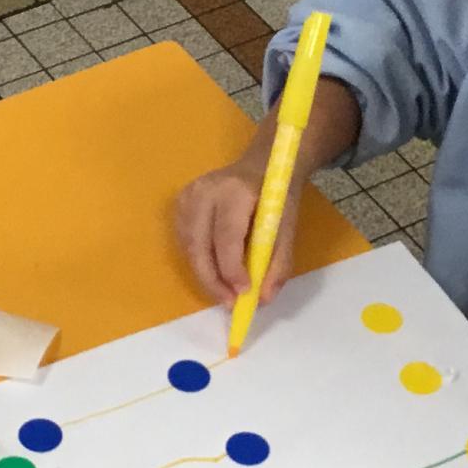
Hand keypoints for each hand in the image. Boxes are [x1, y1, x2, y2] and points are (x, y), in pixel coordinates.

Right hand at [174, 156, 295, 305]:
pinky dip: (197, 260)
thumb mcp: (287, 226)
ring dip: (204, 273)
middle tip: (228, 303)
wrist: (261, 164)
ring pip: (188, 246)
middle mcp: (205, 190)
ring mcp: (188, 194)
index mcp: (235, 190)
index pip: (226, 235)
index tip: (242, 293)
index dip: (231, 268)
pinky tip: (214, 269)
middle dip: (212, 279)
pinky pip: (183, 240)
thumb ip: (278, 263)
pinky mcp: (181, 201)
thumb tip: (262, 300)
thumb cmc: (276, 195)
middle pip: (199, 244)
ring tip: (223, 291)